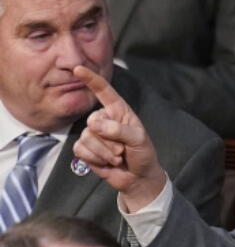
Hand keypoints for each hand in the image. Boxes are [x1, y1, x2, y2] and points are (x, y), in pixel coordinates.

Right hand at [71, 65, 166, 211]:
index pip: (103, 91)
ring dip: (105, 152)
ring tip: (118, 157)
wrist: (138, 177)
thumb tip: (95, 125)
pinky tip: (107, 162)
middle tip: (123, 149)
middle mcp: (104, 119)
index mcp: (119, 111)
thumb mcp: (138, 140)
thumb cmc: (143, 154)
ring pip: (87, 137)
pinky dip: (96, 159)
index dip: (91, 79)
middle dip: (110, 139)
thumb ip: (119, 130)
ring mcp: (92, 134)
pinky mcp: (85, 149)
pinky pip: (81, 150)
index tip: (78, 68)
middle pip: (93, 121)